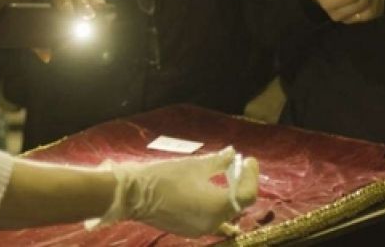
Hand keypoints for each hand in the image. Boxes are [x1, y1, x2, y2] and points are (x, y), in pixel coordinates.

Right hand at [92, 147, 259, 236]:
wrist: (133, 195)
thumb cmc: (164, 176)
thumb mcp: (195, 165)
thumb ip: (219, 161)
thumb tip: (234, 154)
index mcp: (216, 206)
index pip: (247, 195)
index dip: (251, 175)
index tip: (248, 159)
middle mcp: (213, 223)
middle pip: (237, 205)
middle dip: (241, 183)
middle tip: (238, 165)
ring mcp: (201, 230)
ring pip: (225, 213)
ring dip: (229, 195)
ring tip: (226, 176)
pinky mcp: (191, 231)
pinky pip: (212, 219)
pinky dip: (216, 205)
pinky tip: (211, 191)